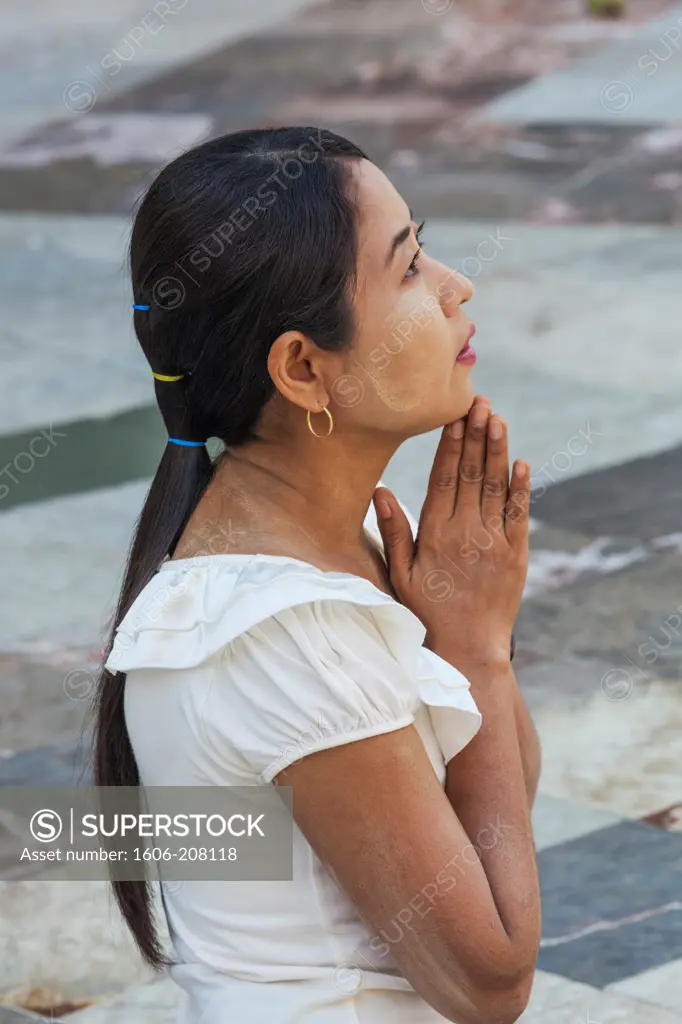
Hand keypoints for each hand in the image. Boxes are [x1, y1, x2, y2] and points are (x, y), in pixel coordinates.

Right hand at [373, 395, 529, 665]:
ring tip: (497, 418)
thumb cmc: (427, 611)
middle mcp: (466, 533)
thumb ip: (393, 532)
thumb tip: (381, 491)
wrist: (469, 649)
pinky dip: (521, 487)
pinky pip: (519, 514)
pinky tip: (520, 462)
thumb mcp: (401, 575)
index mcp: (435, 534)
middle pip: (471, 474)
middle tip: (480, 401)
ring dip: (497, 450)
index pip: (443, 479)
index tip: (454, 416)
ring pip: (496, 486)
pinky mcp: (516, 555)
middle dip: (476, 435)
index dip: (450, 445)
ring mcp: (494, 542)